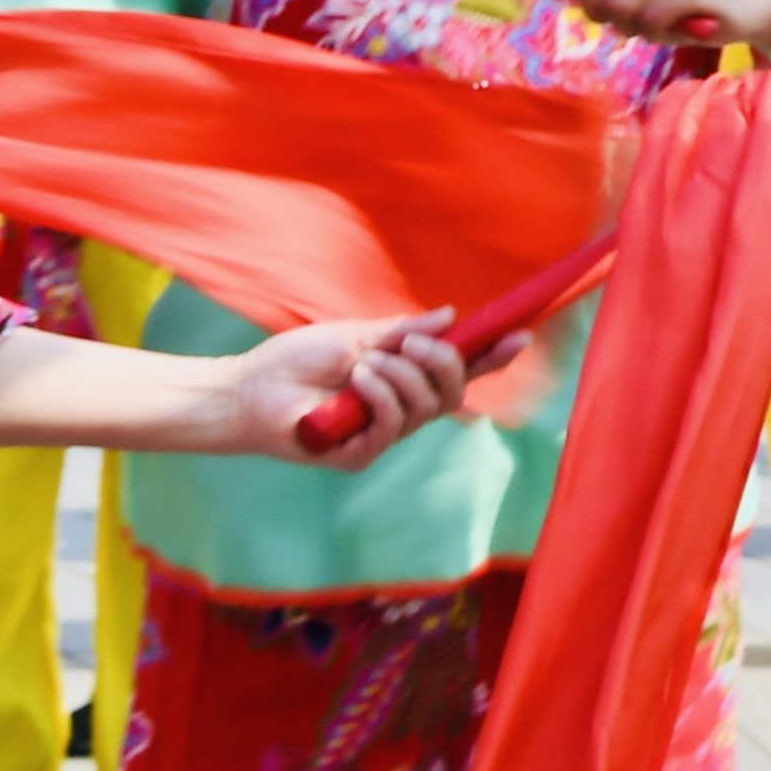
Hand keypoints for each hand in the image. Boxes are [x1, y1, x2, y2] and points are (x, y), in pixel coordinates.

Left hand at [209, 314, 470, 469]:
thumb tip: (450, 316)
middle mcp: (401, 408)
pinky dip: (381, 396)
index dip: (492, 357)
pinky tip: (357, 381)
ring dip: (402, 377)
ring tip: (366, 363)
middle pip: (454, 392)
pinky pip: (393, 425)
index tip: (520, 335)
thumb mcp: (356, 335)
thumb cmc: (296, 361)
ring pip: (427, 407)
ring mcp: (383, 434)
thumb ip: (402, 331)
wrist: (250, 389)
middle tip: (413, 344)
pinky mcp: (360, 454)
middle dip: (445, 363)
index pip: (459, 370)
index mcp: (404, 377)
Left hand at [538, 0, 770, 68]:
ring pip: (620, 6)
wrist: (740, 8)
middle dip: (602, 13)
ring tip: (659, 25)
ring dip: (636, 28)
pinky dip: (658, 30)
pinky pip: (651, 16)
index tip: (524, 0)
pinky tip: (677, 28)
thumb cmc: (674, 6)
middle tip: (630, 19)